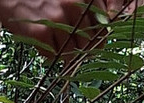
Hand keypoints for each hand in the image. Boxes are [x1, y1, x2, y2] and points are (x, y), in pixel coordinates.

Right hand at [0, 0, 140, 60]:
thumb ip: (84, 13)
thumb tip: (100, 39)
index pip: (103, 26)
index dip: (99, 39)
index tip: (93, 46)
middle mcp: (74, 6)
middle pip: (89, 43)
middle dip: (81, 50)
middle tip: (69, 48)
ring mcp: (58, 20)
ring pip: (72, 52)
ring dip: (64, 53)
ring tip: (52, 42)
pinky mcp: (42, 34)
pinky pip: (54, 56)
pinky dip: (48, 54)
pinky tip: (41, 42)